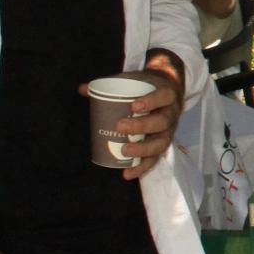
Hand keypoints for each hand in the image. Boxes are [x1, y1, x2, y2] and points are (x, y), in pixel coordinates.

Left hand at [77, 51, 184, 180]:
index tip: (133, 105)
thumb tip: (82, 89)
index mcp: (167, 95)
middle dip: (142, 126)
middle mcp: (171, 114)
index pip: (164, 97)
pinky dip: (142, 167)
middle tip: (120, 126)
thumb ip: (111, 84)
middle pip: (162, 122)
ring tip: (124, 151)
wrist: (169, 92)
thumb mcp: (135, 80)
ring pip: (161, 143)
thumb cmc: (148, 87)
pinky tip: (127, 173)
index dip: (151, 101)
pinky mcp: (162, 144)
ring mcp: (169, 131)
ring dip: (143, 150)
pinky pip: (155, 159)